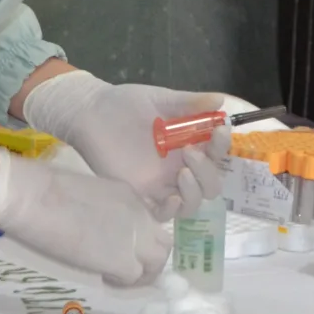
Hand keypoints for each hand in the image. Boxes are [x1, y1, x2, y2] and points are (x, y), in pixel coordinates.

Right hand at [0, 153, 170, 284]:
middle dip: (149, 258)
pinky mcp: (122, 260)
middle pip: (161, 243)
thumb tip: (96, 229)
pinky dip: (122, 284)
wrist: (33, 197)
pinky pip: (134, 278)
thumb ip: (101, 211)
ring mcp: (135, 237)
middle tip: (127, 267)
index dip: (140, 237)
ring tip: (117, 278)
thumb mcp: (87, 193)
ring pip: (156, 263)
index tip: (122, 245)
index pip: (150, 221)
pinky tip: (104, 280)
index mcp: (129, 194)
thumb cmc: (45, 189)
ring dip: (141, 274)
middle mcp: (140, 214)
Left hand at [15, 70, 229, 215]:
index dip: (222, 144)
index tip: (219, 129)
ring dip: (195, 191)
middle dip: (208, 171)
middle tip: (190, 152)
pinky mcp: (141, 194)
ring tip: (183, 173)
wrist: (91, 113)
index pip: (216, 152)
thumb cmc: (126, 104)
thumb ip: (190, 102)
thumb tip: (221, 100)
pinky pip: (162, 214)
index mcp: (190, 142)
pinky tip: (172, 198)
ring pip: (192, 202)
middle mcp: (180, 166)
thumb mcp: (161, 99)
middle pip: (210, 183)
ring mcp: (162, 183)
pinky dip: (173, 210)